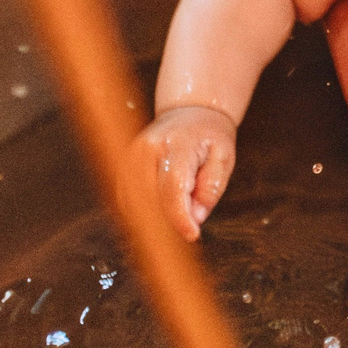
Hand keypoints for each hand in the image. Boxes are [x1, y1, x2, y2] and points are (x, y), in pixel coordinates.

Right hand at [133, 105, 238, 239]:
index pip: (172, 188)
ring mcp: (131, 156)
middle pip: (150, 199)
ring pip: (134, 202)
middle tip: (190, 227)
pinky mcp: (123, 165)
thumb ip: (211, 187)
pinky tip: (158, 216)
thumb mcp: (224, 157)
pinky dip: (140, 212)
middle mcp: (147, 149)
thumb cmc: (209, 136)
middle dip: (169, 220)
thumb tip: (196, 217)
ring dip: (153, 219)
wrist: (188, 113)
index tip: (192, 234)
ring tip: (176, 219)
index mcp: (176, 145)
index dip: (180, 217)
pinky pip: (125, 199)